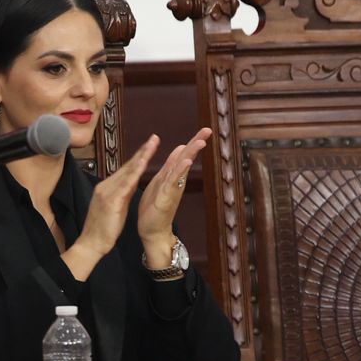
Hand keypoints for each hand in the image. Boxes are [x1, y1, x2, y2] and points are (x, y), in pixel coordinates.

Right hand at [64, 134, 160, 277]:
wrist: (91, 243)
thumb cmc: (104, 227)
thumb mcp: (115, 206)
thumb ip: (122, 193)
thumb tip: (132, 183)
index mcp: (108, 187)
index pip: (127, 169)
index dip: (139, 156)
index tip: (151, 145)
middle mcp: (106, 186)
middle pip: (127, 166)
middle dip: (142, 151)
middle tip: (155, 138)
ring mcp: (107, 192)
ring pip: (127, 171)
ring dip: (140, 157)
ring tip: (152, 145)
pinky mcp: (110, 201)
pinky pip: (125, 184)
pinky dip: (134, 173)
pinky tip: (143, 165)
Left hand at [136, 128, 212, 262]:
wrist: (152, 230)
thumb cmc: (155, 207)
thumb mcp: (163, 181)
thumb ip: (172, 165)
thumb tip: (181, 147)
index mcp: (173, 175)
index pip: (185, 154)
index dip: (194, 141)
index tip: (206, 129)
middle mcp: (176, 181)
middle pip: (187, 158)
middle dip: (197, 143)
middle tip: (208, 130)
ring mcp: (173, 189)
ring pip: (182, 168)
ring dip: (191, 154)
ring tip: (200, 142)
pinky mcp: (166, 198)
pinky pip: (173, 183)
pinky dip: (180, 172)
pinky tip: (186, 163)